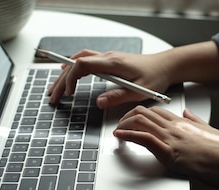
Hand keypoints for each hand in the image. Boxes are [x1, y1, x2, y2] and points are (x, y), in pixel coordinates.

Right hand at [48, 50, 172, 108]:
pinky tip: (69, 75)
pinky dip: (74, 69)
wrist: (166, 66)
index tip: (68, 93)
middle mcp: (108, 57)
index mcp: (113, 63)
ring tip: (56, 88)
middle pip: (76, 63)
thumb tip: (99, 102)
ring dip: (66, 74)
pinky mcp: (110, 62)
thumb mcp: (140, 91)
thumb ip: (119, 96)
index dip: (71, 78)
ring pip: (79, 61)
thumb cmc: (156, 77)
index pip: (82, 64)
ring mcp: (108, 58)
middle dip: (62, 80)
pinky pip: (86, 61)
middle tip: (53, 96)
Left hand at [113, 106, 218, 189]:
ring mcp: (171, 138)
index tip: (132, 118)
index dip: (141, 112)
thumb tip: (186, 113)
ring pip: (141, 122)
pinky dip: (128, 136)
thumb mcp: (209, 130)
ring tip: (117, 130)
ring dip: (124, 125)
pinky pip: (144, 139)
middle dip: (128, 117)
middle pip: (145, 113)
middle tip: (120, 124)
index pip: (156, 110)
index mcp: (182, 123)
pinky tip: (120, 136)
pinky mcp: (169, 152)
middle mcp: (174, 127)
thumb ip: (195, 121)